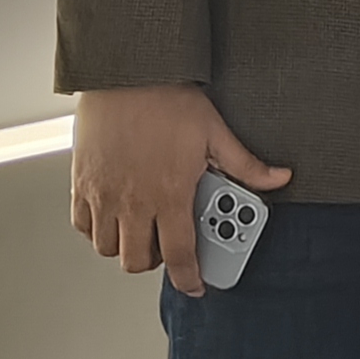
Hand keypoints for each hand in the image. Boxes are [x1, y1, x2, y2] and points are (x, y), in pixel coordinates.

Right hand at [71, 84, 286, 297]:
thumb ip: (246, 165)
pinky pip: (83, 226)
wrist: (125, 73)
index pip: (178, 255)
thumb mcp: (216, 132)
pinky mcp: (81, 184)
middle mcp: (132, 201)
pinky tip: (114, 215)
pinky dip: (97, 230)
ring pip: (108, 249)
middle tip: (169, 243)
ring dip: (126, 247)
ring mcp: (102, 195)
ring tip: (143, 228)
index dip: (188, 278)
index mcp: (168, 194)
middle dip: (157, 261)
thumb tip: (279, 178)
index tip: (195, 285)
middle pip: (138, 260)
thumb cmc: (166, 99)